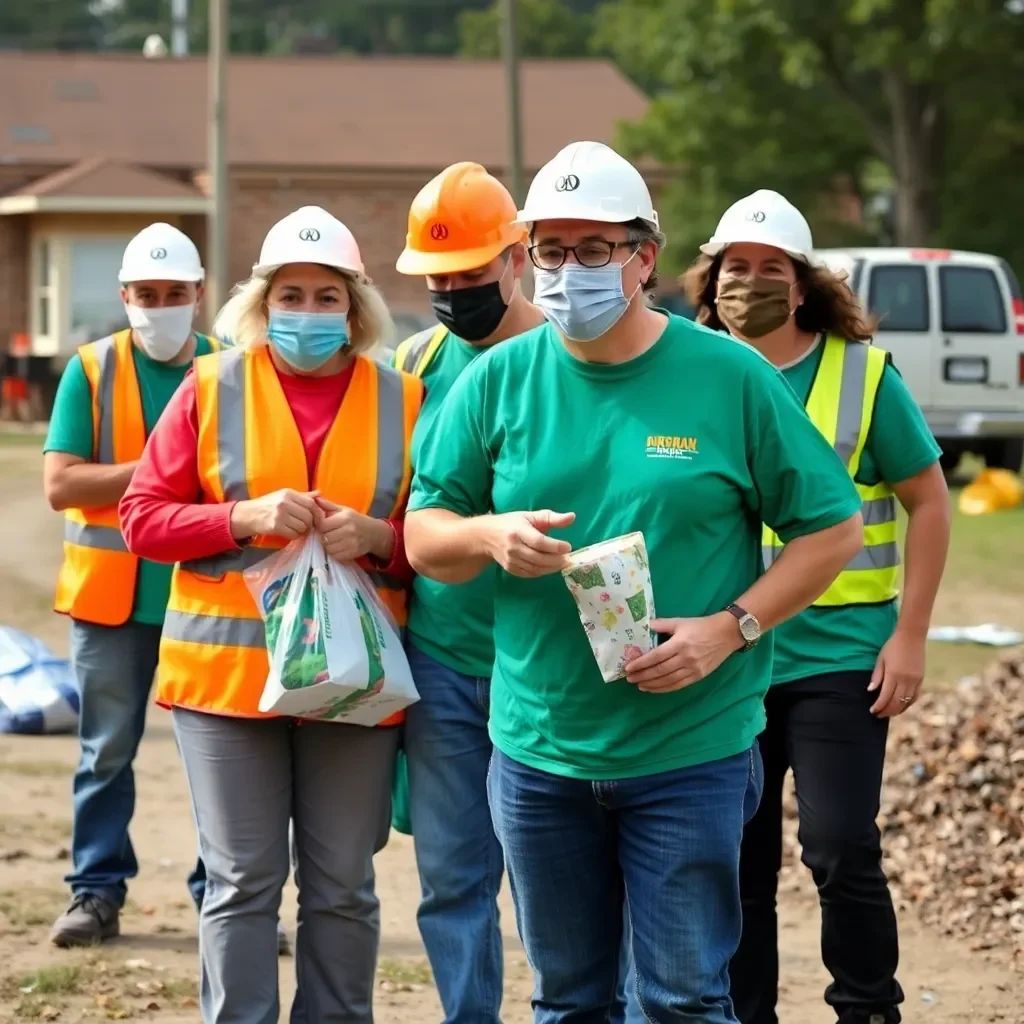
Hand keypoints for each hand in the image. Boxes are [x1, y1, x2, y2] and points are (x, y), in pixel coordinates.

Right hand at [230, 489, 321, 540]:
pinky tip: (288, 532)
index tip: (316, 519)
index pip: (311, 504)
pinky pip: (293, 534)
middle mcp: (285, 502)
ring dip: (301, 530)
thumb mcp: (284, 496)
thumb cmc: (268, 504)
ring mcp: (280, 515)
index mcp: (288, 493)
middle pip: (308, 516)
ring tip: (295, 527)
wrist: (248, 514)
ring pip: (302, 526)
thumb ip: (303, 496)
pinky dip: (294, 535)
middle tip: (305, 525)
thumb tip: (320, 494)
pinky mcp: (275, 526)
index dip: (317, 513)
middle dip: (309, 523)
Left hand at [315, 498, 391, 562]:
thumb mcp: (344, 510)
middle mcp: (349, 530)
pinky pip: (336, 556)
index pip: (323, 525)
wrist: (374, 533)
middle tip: (329, 534)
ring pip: (329, 548)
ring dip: (329, 546)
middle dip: (324, 537)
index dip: (320, 526)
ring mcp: (352, 543)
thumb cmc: (356, 520)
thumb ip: (328, 505)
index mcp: (345, 518)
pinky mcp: (353, 553)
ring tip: (334, 541)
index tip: (324, 526)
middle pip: (325, 538)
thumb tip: (315, 499)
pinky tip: (339, 547)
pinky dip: (335, 553)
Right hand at [484, 510, 575, 577]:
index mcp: (518, 531)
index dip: (555, 546)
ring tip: (562, 563)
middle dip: (556, 560)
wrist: (486, 536)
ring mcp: (511, 560)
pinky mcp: (510, 569)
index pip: (539, 542)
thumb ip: (552, 518)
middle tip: (568, 558)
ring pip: (535, 568)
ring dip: (552, 568)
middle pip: (538, 558)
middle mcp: (513, 547)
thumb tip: (572, 517)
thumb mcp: (530, 516)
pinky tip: (550, 567)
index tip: (568, 547)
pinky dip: (542, 572)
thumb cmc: (512, 523)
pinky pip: (530, 574)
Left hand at [625, 613, 742, 692]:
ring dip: (652, 685)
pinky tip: (654, 689)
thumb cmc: (701, 626)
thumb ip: (662, 624)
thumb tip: (645, 626)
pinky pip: (679, 685)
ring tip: (639, 685)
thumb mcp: (680, 621)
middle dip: (643, 676)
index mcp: (679, 643)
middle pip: (660, 671)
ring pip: (668, 681)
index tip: (628, 668)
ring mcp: (693, 669)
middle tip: (630, 679)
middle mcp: (685, 658)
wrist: (726, 634)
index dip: (641, 663)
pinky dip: (665, 689)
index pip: (656, 656)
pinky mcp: (699, 676)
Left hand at [868, 628, 924, 716]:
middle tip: (878, 715)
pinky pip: (915, 696)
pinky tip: (901, 706)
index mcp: (894, 674)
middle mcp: (906, 680)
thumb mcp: (880, 659)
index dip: (879, 706)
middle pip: (896, 702)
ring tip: (888, 713)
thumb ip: (877, 676)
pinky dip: (908, 704)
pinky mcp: (921, 679)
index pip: (885, 697)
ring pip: (907, 701)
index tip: (872, 711)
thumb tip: (870, 691)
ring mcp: (915, 681)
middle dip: (886, 711)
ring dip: (897, 710)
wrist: (911, 637)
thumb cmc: (892, 646)